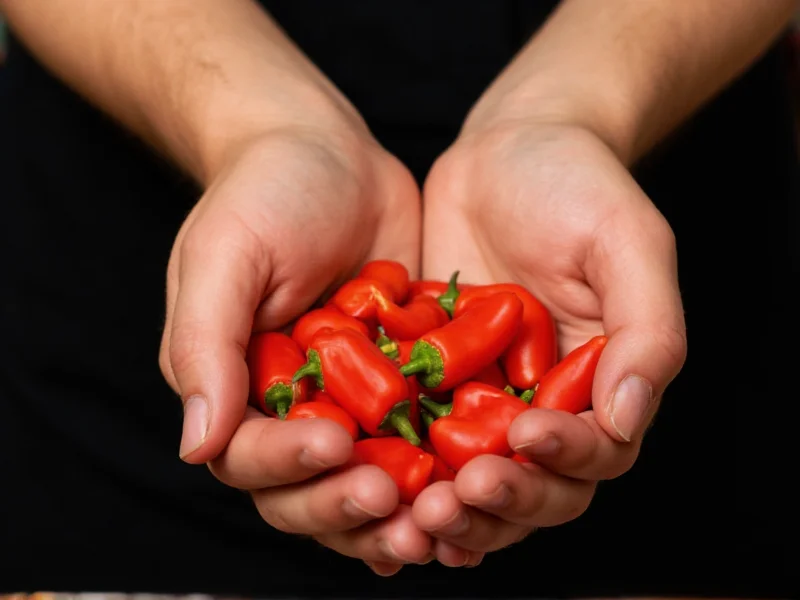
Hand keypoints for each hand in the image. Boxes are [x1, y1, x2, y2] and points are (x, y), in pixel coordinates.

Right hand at [158, 125, 431, 572]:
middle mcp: (291, 409)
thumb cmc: (263, 192)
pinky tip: (477, 481)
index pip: (251, 458)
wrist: (330, 152)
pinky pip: (425, 439)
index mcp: (237, 390)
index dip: (289, 467)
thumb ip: (204, 346)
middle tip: (395, 502)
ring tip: (439, 520)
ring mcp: (353, 402)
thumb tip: (195, 446)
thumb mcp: (224, 255)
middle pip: (309, 490)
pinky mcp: (406, 384)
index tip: (333, 446)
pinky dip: (446, 472)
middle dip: (347, 506)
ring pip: (369, 480)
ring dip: (400, 513)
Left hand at [414, 119, 686, 561]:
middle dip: (499, 503)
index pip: (596, 454)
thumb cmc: (580, 184)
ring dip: (447, 508)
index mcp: (602, 384)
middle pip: (534, 488)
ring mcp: (484, 397)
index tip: (528, 435)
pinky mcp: (430, 380)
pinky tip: (372, 481)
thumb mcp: (627, 243)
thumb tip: (628, 418)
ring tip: (412, 511)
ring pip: (472, 480)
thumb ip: (647, 330)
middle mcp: (546, 403)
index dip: (565, 460)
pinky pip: (415, 437)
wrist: (507, 147)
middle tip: (453, 500)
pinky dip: (399, 471)